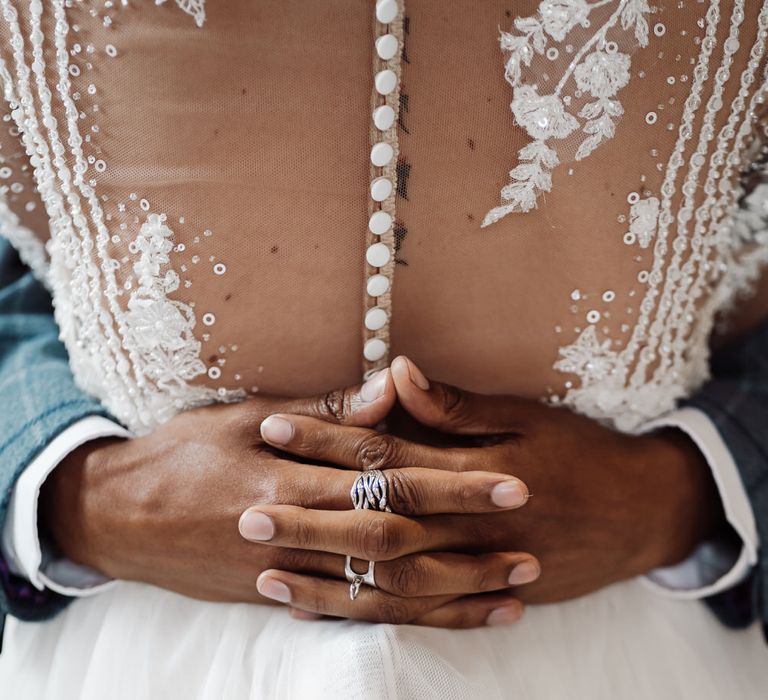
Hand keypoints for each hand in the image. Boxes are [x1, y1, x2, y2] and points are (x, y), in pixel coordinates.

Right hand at [41, 370, 536, 626]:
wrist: (119, 517)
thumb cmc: (181, 454)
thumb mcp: (243, 417)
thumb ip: (323, 412)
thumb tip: (389, 387)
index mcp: (295, 477)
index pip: (392, 479)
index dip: (454, 481)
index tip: (509, 481)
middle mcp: (300, 530)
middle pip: (400, 538)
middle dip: (468, 542)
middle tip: (531, 543)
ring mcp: (291, 572)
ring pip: (384, 588)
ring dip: (450, 594)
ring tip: (511, 595)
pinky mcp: (280, 596)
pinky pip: (351, 614)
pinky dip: (402, 618)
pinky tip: (442, 619)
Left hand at [250, 356, 723, 606]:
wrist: (642, 514)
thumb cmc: (582, 454)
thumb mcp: (526, 417)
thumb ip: (456, 404)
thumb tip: (398, 372)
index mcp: (468, 470)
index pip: (383, 452)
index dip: (327, 439)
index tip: (274, 428)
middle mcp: (463, 525)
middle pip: (374, 524)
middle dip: (309, 519)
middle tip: (247, 516)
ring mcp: (471, 566)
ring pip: (386, 582)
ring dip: (326, 579)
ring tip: (267, 577)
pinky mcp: (480, 594)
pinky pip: (415, 615)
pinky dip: (366, 616)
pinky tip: (322, 612)